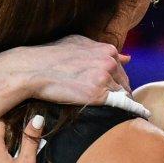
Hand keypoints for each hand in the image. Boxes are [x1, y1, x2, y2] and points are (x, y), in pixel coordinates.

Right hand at [11, 37, 149, 117]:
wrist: (33, 69)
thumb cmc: (51, 56)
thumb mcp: (78, 44)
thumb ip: (101, 50)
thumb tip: (127, 57)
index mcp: (107, 49)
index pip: (121, 70)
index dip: (118, 82)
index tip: (115, 91)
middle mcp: (109, 62)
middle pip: (125, 83)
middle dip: (121, 94)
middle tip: (115, 105)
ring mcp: (104, 78)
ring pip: (122, 95)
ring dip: (120, 104)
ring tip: (117, 114)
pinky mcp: (98, 95)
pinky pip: (120, 105)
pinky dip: (126, 112)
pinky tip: (130, 118)